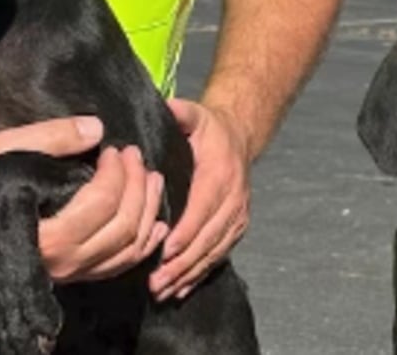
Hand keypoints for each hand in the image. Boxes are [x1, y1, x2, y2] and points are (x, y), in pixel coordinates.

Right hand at [0, 116, 166, 281]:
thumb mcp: (9, 146)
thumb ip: (55, 137)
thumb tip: (98, 129)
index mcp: (46, 236)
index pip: (102, 204)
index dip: (117, 172)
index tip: (115, 149)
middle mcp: (62, 263)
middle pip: (124, 228)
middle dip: (137, 186)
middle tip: (135, 156)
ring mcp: (70, 273)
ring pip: (129, 249)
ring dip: (147, 211)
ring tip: (150, 178)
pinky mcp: (74, 274)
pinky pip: (120, 265)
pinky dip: (144, 244)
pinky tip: (155, 222)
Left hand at [149, 98, 250, 301]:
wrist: (239, 137)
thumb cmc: (209, 129)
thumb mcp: (195, 114)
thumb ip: (181, 112)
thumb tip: (167, 106)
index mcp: (220, 174)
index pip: (202, 208)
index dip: (185, 231)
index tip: (164, 251)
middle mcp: (234, 198)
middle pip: (208, 237)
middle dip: (182, 262)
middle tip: (156, 282)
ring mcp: (238, 215)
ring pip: (215, 251)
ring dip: (189, 273)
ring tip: (164, 291)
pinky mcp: (238, 226)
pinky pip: (220, 254)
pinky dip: (201, 274)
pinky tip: (182, 289)